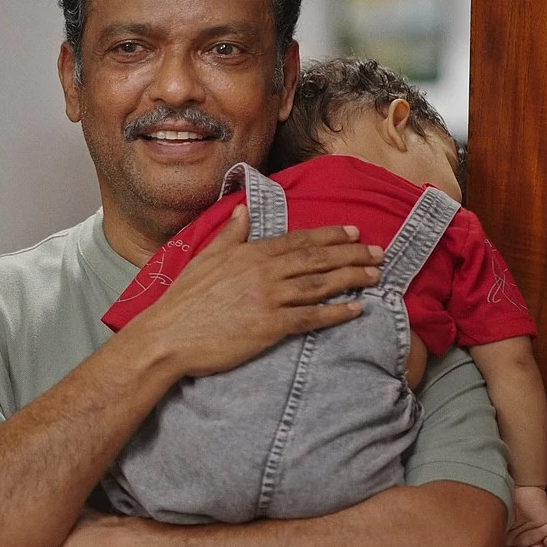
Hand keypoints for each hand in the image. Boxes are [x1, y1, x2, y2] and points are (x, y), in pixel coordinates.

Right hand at [127, 206, 383, 379]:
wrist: (168, 336)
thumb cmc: (183, 301)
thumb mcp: (204, 258)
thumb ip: (230, 235)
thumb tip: (243, 210)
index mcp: (249, 253)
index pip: (299, 240)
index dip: (330, 236)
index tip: (354, 232)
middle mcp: (264, 272)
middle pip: (317, 260)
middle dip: (351, 254)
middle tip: (378, 252)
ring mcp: (269, 299)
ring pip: (320, 286)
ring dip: (351, 280)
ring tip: (374, 276)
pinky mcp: (271, 327)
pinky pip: (312, 318)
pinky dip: (336, 313)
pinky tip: (355, 310)